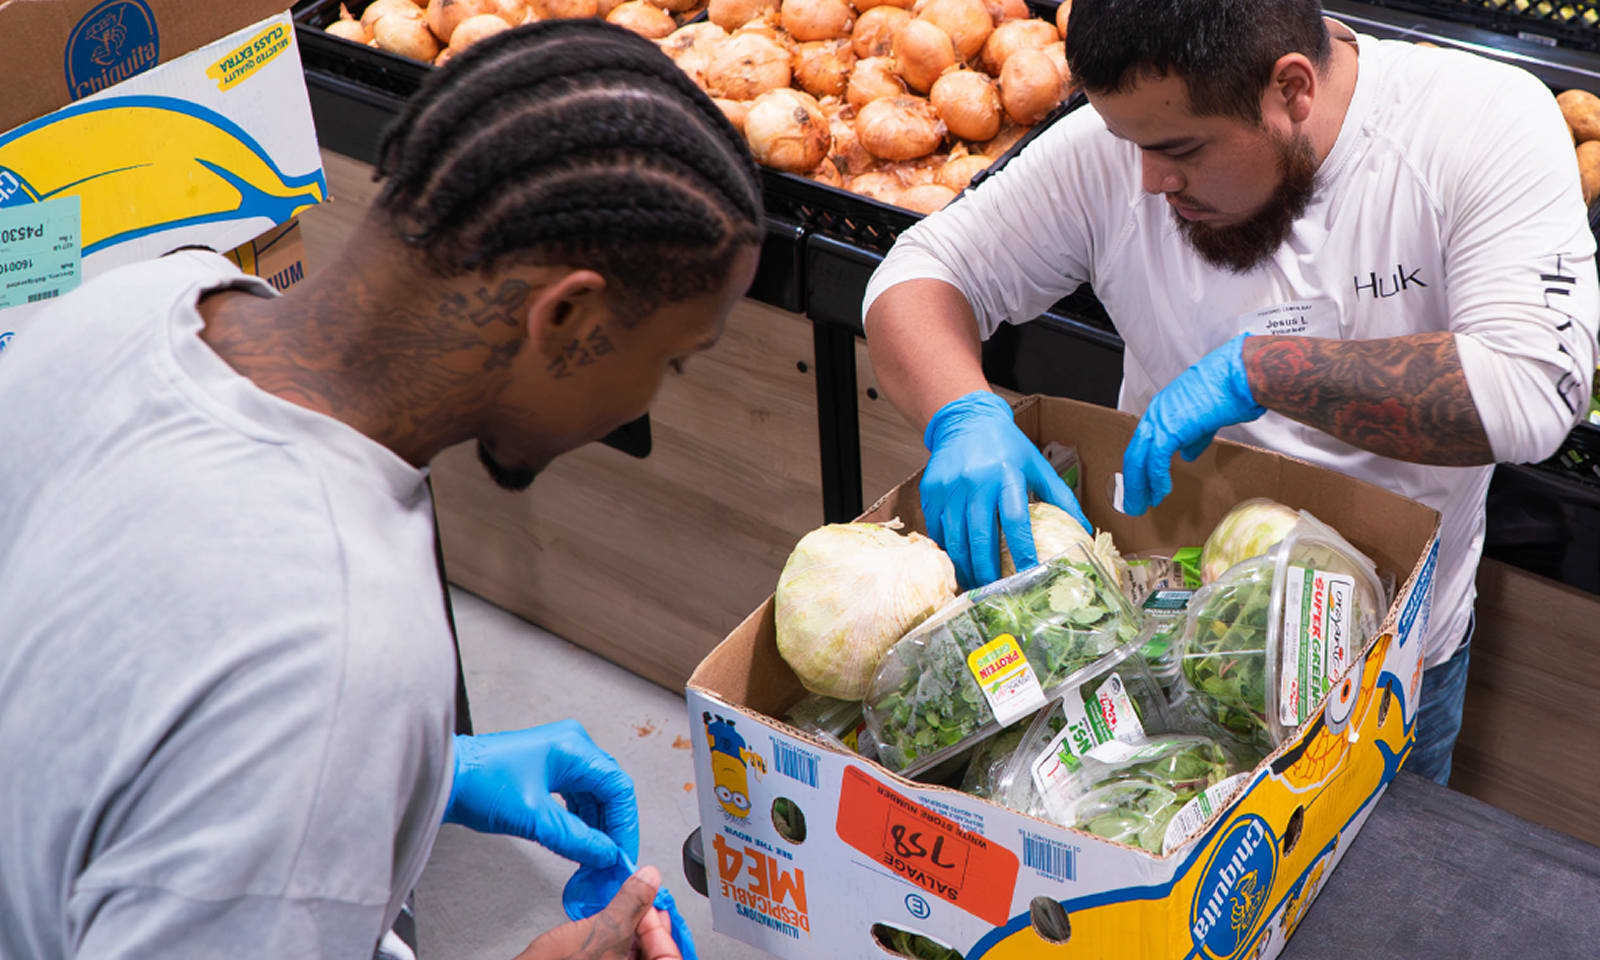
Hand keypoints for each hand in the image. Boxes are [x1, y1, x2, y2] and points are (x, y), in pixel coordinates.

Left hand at [444, 720, 638, 868]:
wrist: (445, 779)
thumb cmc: (478, 782)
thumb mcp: (534, 818)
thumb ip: (575, 839)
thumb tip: (604, 854)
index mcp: (574, 747)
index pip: (618, 787)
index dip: (624, 824)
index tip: (622, 853)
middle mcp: (571, 747)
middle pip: (608, 791)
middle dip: (612, 828)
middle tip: (612, 859)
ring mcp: (559, 757)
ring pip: (593, 796)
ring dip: (597, 828)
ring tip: (596, 857)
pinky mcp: (546, 770)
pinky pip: (576, 798)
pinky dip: (581, 822)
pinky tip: (580, 841)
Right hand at [514, 866, 679, 959]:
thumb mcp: (602, 930)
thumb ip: (631, 903)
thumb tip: (649, 880)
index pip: (669, 953)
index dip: (661, 925)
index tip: (650, 901)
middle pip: (654, 954)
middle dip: (647, 926)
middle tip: (639, 903)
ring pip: (634, 956)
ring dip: (631, 933)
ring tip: (622, 912)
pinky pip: (617, 959)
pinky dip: (616, 944)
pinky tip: (608, 929)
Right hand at [921, 390, 1090, 588]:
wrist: (965, 421)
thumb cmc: (1005, 446)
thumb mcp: (1036, 465)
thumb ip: (1060, 496)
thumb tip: (1084, 529)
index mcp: (1006, 475)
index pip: (1015, 521)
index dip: (1022, 551)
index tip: (1029, 573)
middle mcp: (975, 482)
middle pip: (981, 537)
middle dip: (988, 570)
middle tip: (996, 591)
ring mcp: (949, 488)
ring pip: (955, 539)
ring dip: (966, 567)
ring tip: (977, 585)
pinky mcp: (930, 492)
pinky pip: (938, 531)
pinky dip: (949, 551)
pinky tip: (959, 563)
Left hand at [1122, 333, 1265, 515]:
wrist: (1241, 375)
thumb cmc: (1231, 391)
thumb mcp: (1207, 418)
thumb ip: (1194, 437)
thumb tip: (1186, 455)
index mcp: (1163, 409)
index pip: (1143, 444)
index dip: (1141, 468)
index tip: (1143, 488)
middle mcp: (1156, 413)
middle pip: (1134, 454)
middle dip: (1133, 483)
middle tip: (1134, 505)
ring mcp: (1160, 419)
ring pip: (1139, 459)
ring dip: (1139, 486)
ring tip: (1142, 506)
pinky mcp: (1170, 428)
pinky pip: (1155, 460)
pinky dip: (1156, 479)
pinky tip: (1161, 493)